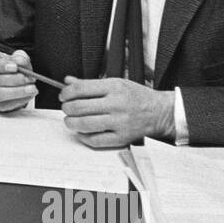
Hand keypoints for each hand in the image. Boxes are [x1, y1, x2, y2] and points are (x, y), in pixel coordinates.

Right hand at [0, 48, 37, 111]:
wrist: (13, 80)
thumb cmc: (14, 67)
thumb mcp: (19, 58)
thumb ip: (21, 58)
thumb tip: (20, 62)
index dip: (1, 65)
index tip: (15, 67)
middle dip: (13, 80)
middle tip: (28, 79)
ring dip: (16, 92)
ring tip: (31, 88)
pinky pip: (4, 105)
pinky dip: (18, 100)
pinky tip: (28, 95)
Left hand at [59, 77, 174, 147]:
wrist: (160, 112)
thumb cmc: (137, 97)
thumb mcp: (116, 83)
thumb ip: (90, 84)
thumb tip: (68, 82)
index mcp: (114, 87)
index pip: (80, 88)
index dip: (66, 93)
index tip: (63, 96)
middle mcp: (116, 104)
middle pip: (79, 107)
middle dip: (67, 108)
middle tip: (67, 108)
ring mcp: (119, 122)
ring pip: (84, 124)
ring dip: (71, 123)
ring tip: (71, 121)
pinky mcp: (121, 138)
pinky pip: (95, 140)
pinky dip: (83, 137)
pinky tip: (82, 132)